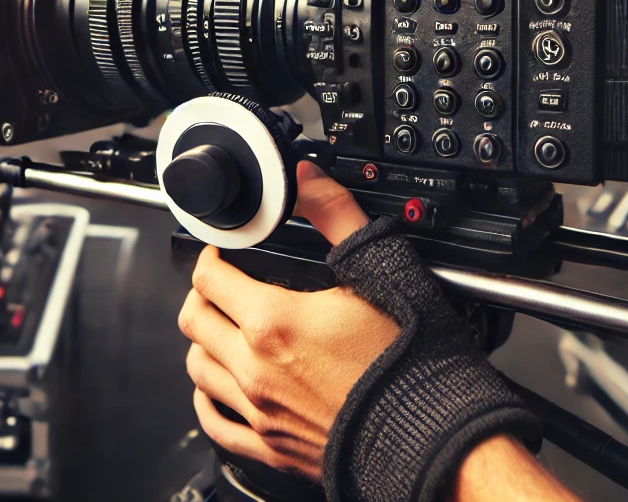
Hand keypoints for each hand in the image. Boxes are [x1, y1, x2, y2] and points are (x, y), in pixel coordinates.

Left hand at [177, 161, 398, 481]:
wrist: (433, 436)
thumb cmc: (410, 359)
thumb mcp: (378, 268)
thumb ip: (335, 214)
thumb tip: (308, 179)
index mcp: (273, 322)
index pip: (208, 277)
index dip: (211, 255)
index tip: (223, 252)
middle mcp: (256, 370)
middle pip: (194, 320)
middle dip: (202, 293)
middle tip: (222, 283)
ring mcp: (260, 413)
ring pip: (197, 368)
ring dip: (203, 341)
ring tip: (223, 326)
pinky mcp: (272, 448)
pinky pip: (215, 423)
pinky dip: (208, 397)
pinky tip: (221, 384)